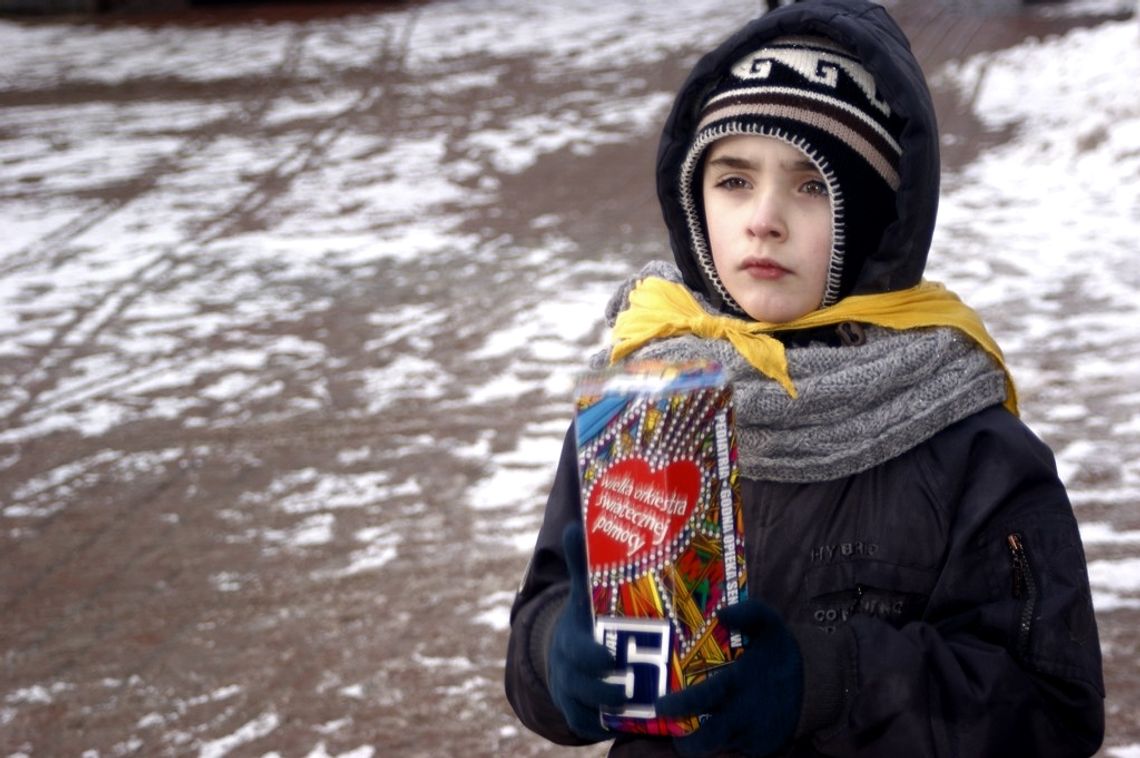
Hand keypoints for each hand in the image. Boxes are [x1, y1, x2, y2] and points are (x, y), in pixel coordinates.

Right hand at [547, 522, 625, 740]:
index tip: (611, 657)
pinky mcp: (579, 715)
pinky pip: (590, 727)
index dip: (595, 656)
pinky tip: (638, 726)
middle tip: (637, 689)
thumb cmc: (584, 619)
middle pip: (584, 686)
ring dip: (616, 713)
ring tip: (646, 708)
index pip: (579, 650)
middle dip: (610, 689)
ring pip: (588, 711)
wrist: (561, 653)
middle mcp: (568, 669)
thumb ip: (584, 564)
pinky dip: (607, 728)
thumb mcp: (583, 594)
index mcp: (572, 639)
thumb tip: (573, 524)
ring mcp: (572, 694)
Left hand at [655, 599, 802, 756]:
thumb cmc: (781, 652)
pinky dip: (725, 742)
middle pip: (708, 740)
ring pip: (719, 747)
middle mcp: (746, 715)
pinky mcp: (762, 750)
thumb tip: (722, 615)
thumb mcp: (770, 623)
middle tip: (671, 733)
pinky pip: (736, 750)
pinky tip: (720, 727)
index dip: (680, 705)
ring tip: (691, 730)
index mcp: (742, 683)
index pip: (705, 698)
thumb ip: (748, 612)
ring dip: (703, 740)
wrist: (816, 684)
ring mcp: (754, 737)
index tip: (660, 705)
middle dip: (686, 744)